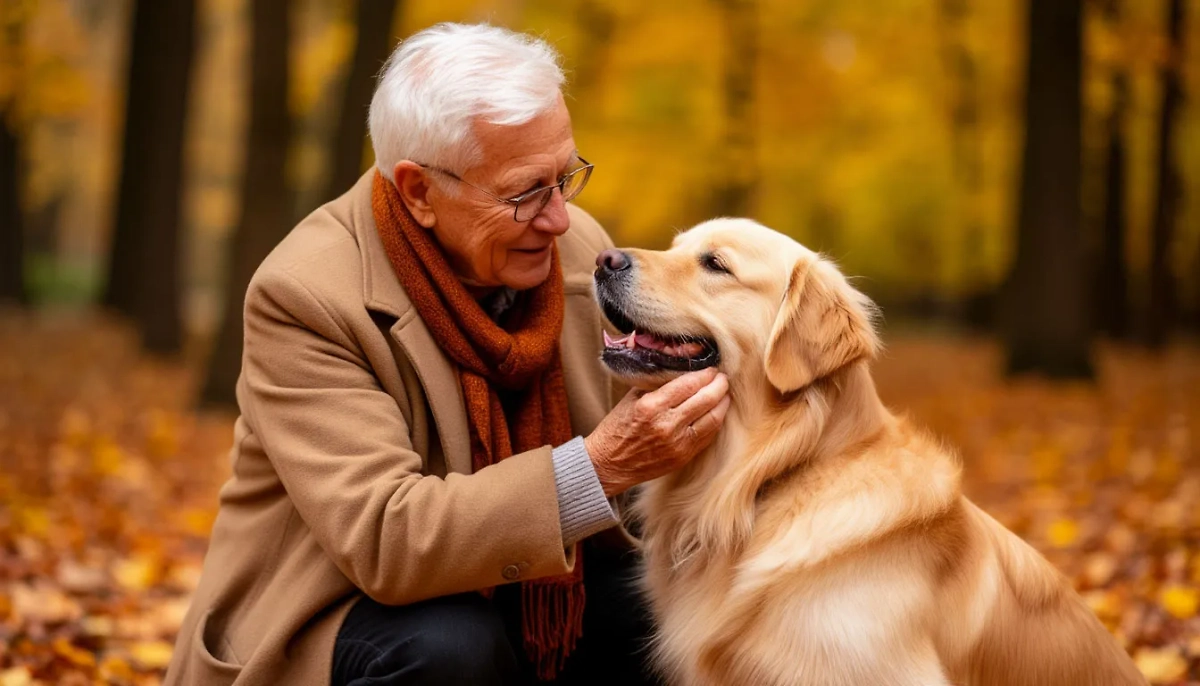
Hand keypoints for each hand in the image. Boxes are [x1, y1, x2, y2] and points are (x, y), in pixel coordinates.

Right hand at [585, 368, 730, 496]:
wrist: (609, 463)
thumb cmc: (618, 426)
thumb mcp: (632, 397)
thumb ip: (657, 380)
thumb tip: (682, 361)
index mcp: (651, 405)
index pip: (689, 384)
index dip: (705, 373)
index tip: (710, 368)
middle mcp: (666, 425)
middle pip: (706, 399)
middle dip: (720, 384)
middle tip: (722, 378)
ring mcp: (677, 443)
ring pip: (713, 418)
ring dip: (723, 402)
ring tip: (724, 393)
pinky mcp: (683, 457)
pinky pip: (708, 436)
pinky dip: (715, 421)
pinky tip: (716, 412)